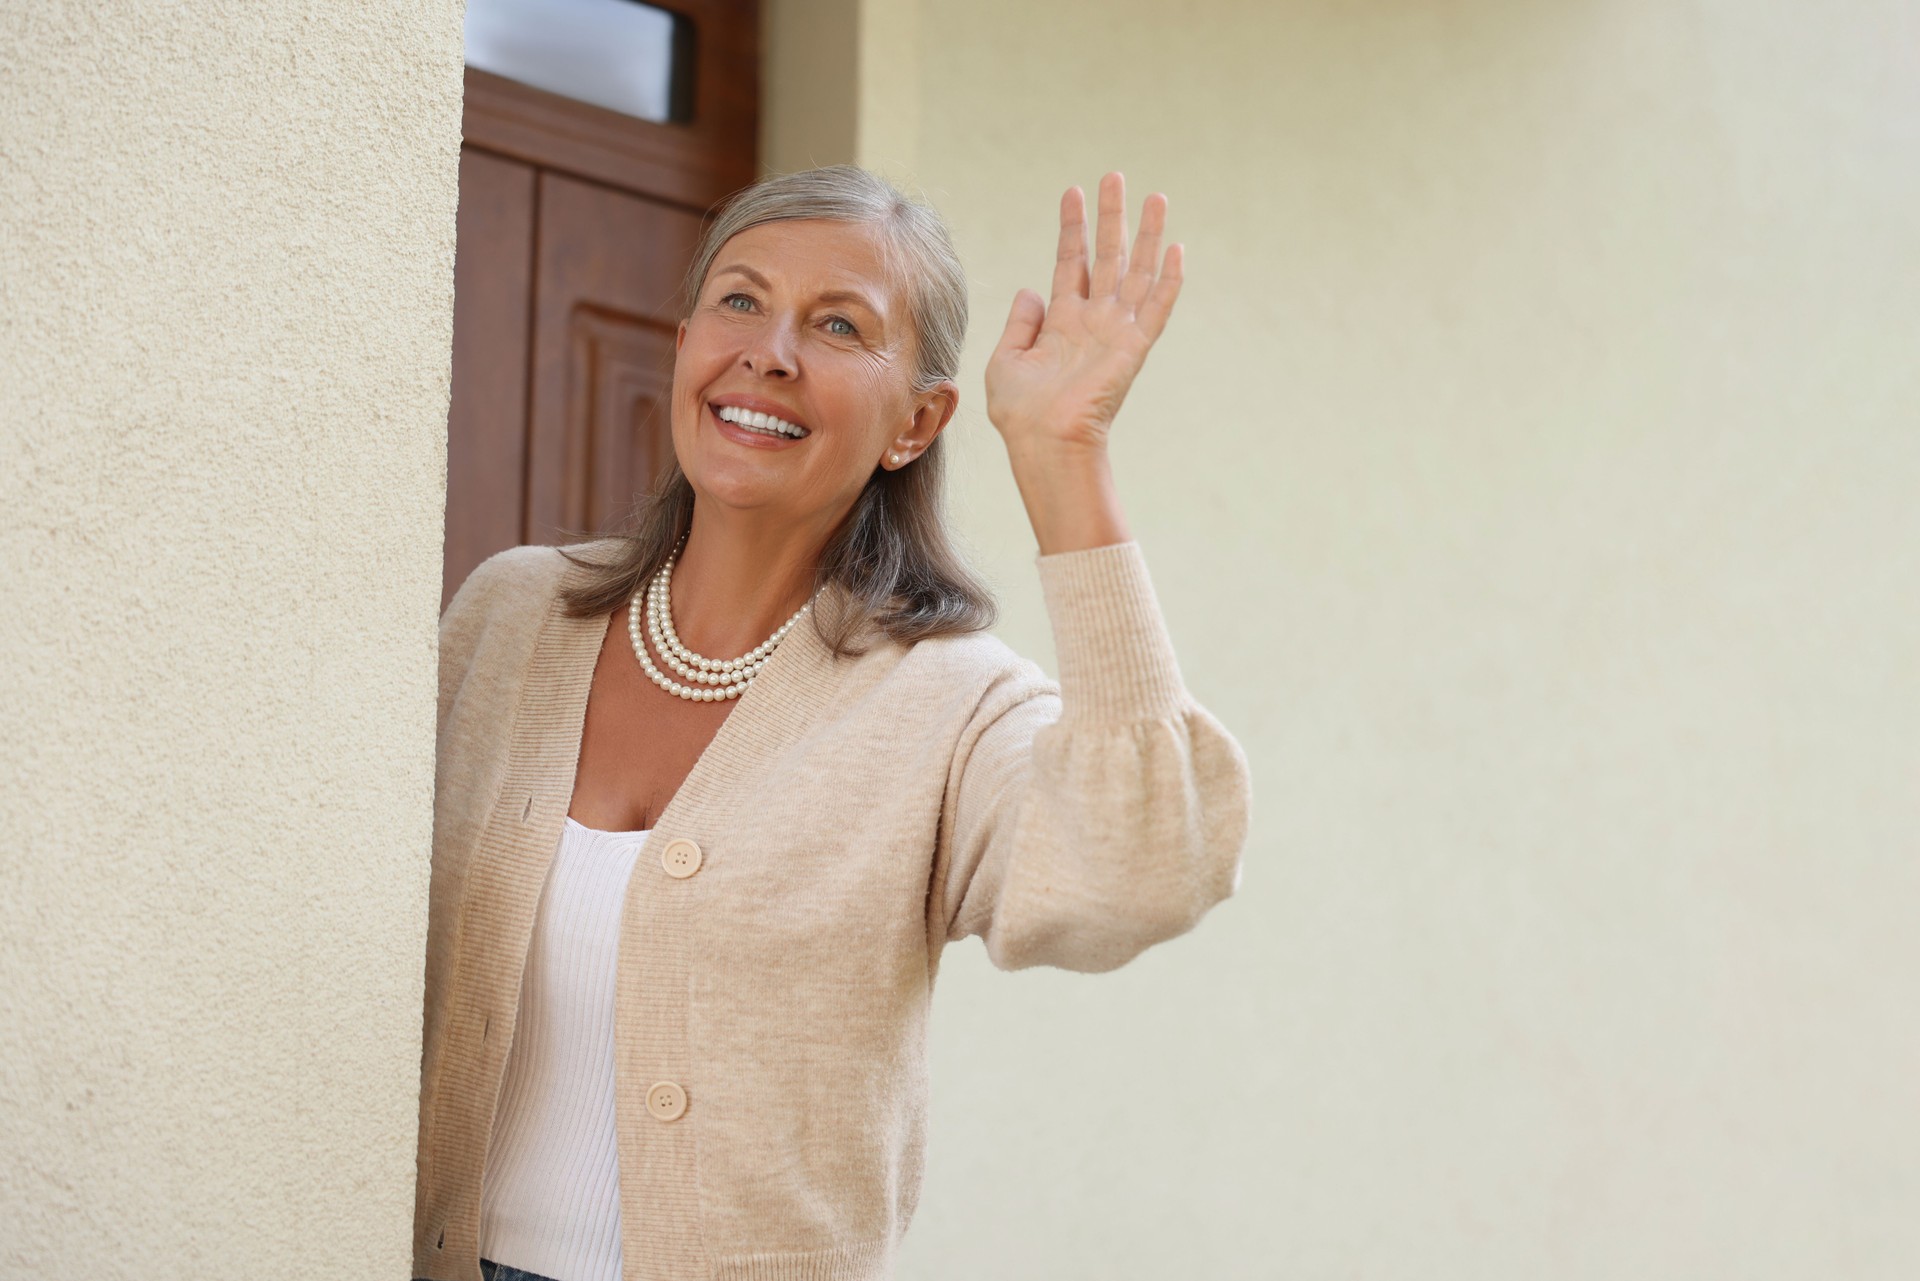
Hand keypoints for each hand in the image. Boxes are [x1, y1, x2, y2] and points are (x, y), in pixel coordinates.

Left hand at [984, 172, 1183, 458]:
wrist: (1043, 441)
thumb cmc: (1021, 413)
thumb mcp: (1006, 361)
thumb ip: (1019, 324)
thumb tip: (1030, 290)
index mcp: (1062, 322)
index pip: (1070, 263)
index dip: (1072, 228)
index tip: (1073, 191)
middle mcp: (1092, 322)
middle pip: (1106, 257)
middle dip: (1111, 217)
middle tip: (1115, 176)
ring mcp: (1115, 333)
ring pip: (1136, 272)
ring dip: (1146, 235)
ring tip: (1155, 196)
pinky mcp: (1133, 348)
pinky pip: (1156, 308)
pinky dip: (1168, 280)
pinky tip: (1176, 248)